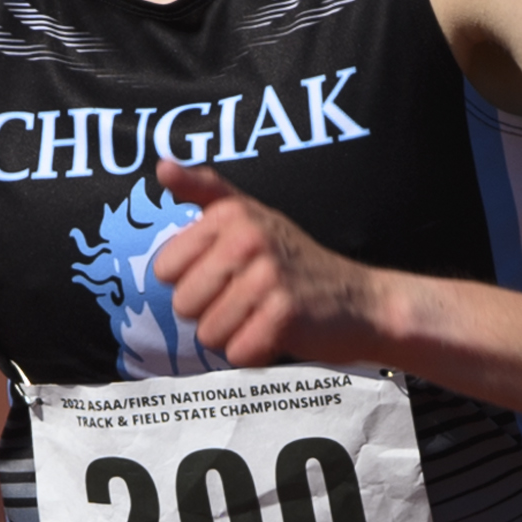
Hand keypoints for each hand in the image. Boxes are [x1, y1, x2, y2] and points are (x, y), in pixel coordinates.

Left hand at [152, 167, 396, 368]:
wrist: (360, 301)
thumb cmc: (295, 262)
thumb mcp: (251, 216)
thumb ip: (205, 191)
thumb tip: (162, 168)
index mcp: (231, 214)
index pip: (165, 269)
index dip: (192, 281)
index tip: (226, 275)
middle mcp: (247, 238)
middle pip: (183, 305)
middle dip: (211, 313)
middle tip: (248, 300)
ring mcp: (267, 275)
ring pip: (208, 333)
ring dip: (234, 335)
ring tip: (263, 316)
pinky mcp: (283, 314)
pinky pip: (237, 353)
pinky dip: (255, 353)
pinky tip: (277, 333)